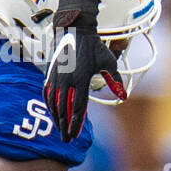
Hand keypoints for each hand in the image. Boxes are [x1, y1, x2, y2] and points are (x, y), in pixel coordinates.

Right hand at [43, 0, 124, 141]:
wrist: (75, 30)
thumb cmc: (94, 47)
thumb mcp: (108, 62)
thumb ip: (115, 80)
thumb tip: (123, 96)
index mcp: (80, 79)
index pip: (78, 107)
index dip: (75, 123)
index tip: (74, 135)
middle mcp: (66, 80)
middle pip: (64, 109)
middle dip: (64, 126)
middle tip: (66, 140)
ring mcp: (56, 77)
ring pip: (53, 103)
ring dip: (56, 118)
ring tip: (60, 129)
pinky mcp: (50, 73)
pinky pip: (47, 93)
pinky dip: (49, 105)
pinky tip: (52, 112)